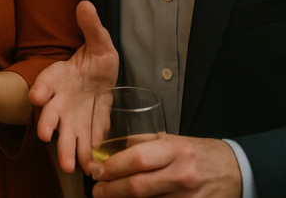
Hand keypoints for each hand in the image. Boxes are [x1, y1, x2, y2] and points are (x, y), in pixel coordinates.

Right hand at [28, 1, 118, 173]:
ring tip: (69, 166)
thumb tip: (85, 4)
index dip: (41, 88)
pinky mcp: (84, 129)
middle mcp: (60, 99)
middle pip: (49, 112)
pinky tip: (92, 167)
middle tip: (45, 135)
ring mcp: (70, 116)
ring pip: (64, 133)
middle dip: (47, 123)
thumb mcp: (100, 42)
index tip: (36, 96)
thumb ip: (92, 27)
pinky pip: (83, 143)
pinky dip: (86, 155)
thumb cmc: (96, 60)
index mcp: (59, 75)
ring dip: (65, 149)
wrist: (101, 80)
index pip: (47, 80)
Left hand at [92, 135, 241, 197]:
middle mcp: (183, 174)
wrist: (235, 170)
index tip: (97, 171)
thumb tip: (109, 150)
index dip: (113, 167)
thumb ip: (142, 144)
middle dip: (111, 190)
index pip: (137, 159)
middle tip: (97, 190)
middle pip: (138, 186)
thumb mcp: (173, 140)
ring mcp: (189, 197)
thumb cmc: (199, 153)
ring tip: (111, 196)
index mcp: (176, 150)